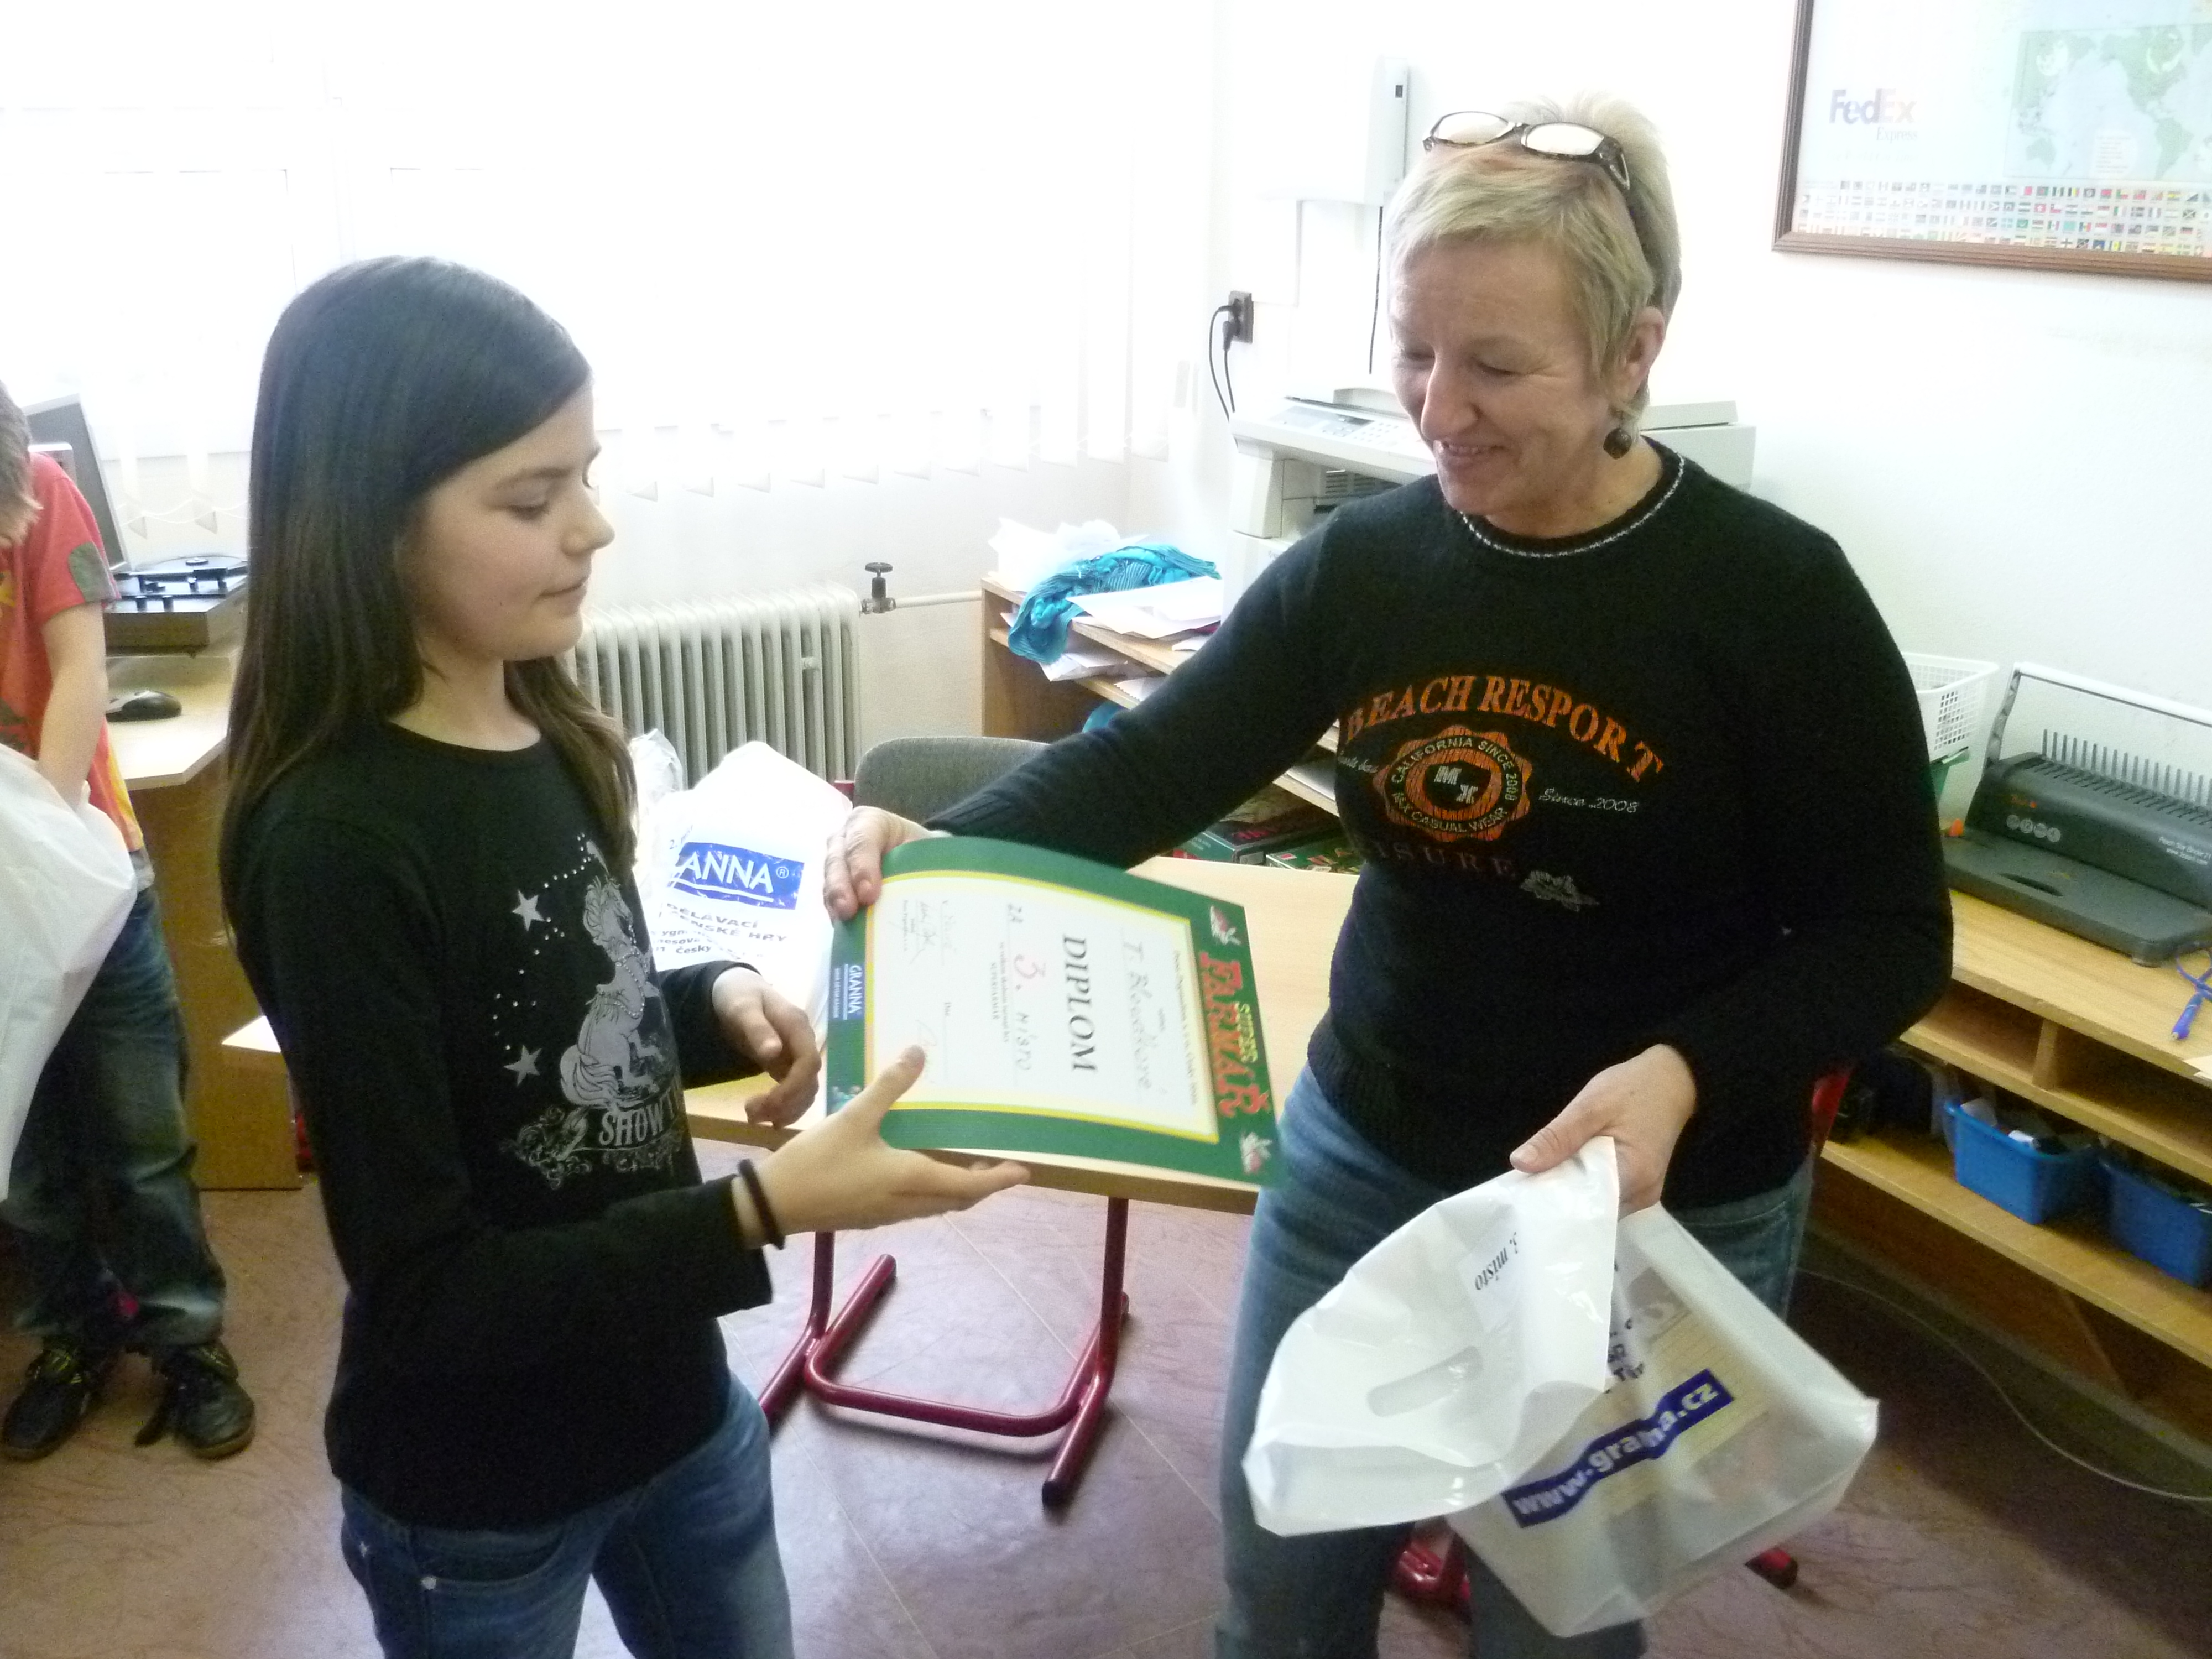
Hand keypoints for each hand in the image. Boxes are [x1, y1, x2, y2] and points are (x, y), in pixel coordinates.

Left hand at [710, 967, 820, 1127]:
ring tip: (754, 1118)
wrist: (736, 989)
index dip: (794, 1087)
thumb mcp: (742, 1008)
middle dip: (786, 1103)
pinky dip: (785, 1107)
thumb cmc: (738, 995)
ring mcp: (797, 1055)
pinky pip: (795, 1091)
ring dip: (785, 1109)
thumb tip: (774, 1053)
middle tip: (752, 1115)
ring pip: (805, 1090)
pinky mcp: (788, 1065)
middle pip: (809, 1081)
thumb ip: (757, 1029)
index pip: (809, 1062)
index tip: (770, 1104)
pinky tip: (769, 1119)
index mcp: (797, 1026)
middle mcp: (803, 1042)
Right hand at [751, 1046, 1027, 1234]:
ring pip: (936, 1205)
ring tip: (967, 1164)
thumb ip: (889, 1086)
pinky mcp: (871, 1215)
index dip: (997, 1180)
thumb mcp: (854, 1117)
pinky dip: (932, 1191)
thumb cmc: (818, 1161)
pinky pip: (916, 1206)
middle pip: (957, 1200)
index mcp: (911, 1179)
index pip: (968, 1186)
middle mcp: (907, 1202)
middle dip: (981, 1185)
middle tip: (997, 1163)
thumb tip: (918, 1053)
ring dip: (957, 1189)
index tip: (1023, 1172)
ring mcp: (889, 1214)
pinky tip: (921, 1170)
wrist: (773, 1205)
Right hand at [823, 807, 935, 919]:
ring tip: (843, 920)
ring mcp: (837, 859)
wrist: (915, 857)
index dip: (863, 865)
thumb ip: (922, 863)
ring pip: (829, 877)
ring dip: (834, 900)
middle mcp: (847, 836)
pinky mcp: (834, 882)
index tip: (869, 894)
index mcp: (871, 821)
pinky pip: (828, 896)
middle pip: (838, 858)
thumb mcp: (925, 848)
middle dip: (841, 885)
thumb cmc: (920, 850)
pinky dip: (834, 910)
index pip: (862, 838)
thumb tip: (923, 891)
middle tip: (849, 910)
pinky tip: (842, 925)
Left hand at [1510, 1044, 1696, 1213]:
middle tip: (1525, 1189)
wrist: (1671, 1080)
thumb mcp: (1590, 1106)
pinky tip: (1566, 1173)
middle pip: (1590, 1210)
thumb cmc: (1633, 1089)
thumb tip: (1520, 1164)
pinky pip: (1605, 1193)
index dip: (1552, 1203)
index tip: (1523, 1197)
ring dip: (1571, 1191)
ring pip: (1596, 1203)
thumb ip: (1557, 1137)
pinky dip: (1585, 1184)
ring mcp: (1643, 1193)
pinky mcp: (1639, 1185)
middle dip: (1559, 1199)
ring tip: (1541, 1180)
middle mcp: (1642, 1196)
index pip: (1585, 1207)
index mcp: (1633, 1177)